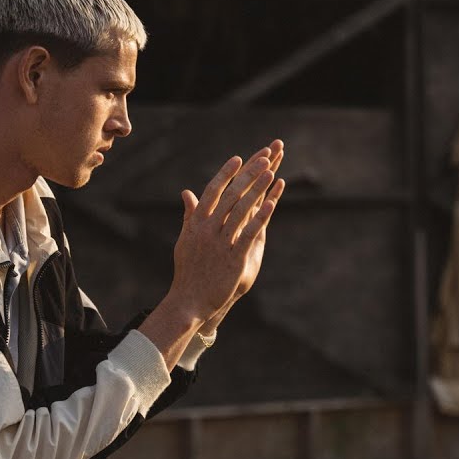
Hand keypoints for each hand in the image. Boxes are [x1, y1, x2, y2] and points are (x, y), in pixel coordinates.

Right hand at [167, 146, 284, 322]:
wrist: (189, 301)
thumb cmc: (188, 271)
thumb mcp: (186, 239)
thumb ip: (190, 215)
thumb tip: (187, 193)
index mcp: (196, 223)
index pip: (212, 192)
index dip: (225, 174)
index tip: (238, 158)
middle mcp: (207, 230)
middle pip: (230, 196)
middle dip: (248, 174)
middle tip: (263, 157)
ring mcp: (220, 243)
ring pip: (240, 210)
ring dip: (257, 189)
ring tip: (271, 172)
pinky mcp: (233, 258)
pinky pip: (248, 234)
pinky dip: (260, 217)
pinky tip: (271, 203)